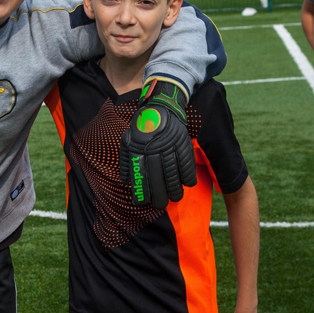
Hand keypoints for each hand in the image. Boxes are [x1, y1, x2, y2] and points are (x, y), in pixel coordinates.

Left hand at [119, 79, 196, 208]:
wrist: (161, 107)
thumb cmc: (142, 127)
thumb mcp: (127, 141)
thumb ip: (126, 161)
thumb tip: (126, 182)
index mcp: (137, 149)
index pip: (139, 174)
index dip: (141, 190)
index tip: (141, 203)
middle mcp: (153, 149)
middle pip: (157, 176)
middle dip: (159, 194)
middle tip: (160, 205)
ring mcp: (169, 146)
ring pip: (173, 172)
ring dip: (175, 188)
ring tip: (175, 198)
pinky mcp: (182, 143)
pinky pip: (186, 162)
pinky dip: (188, 175)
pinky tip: (187, 184)